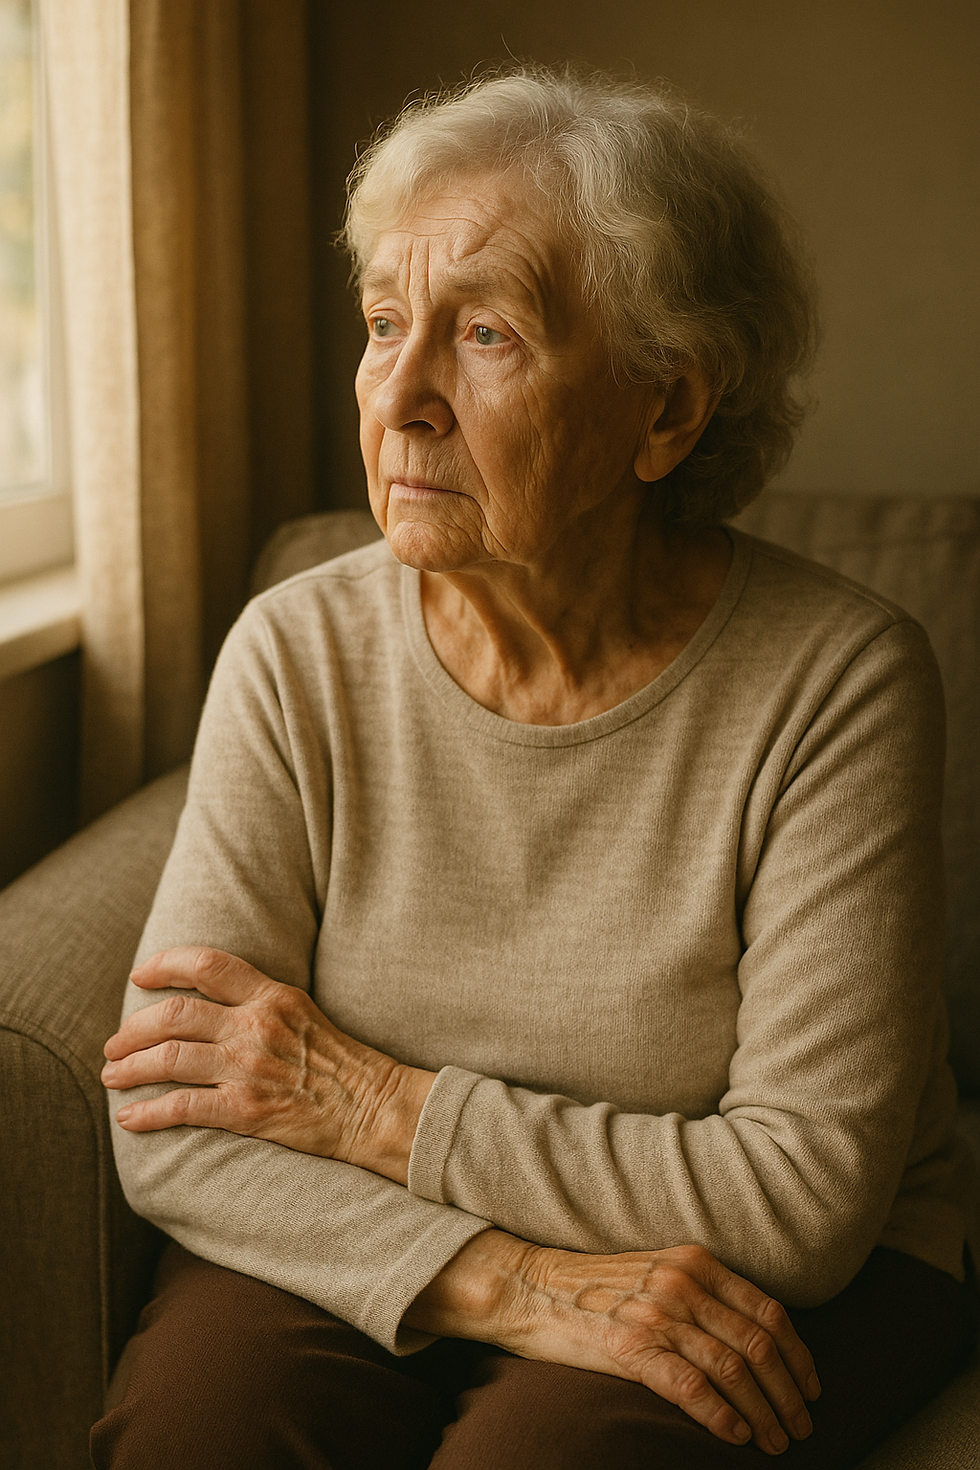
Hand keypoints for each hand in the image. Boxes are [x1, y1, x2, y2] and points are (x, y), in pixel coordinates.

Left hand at [101, 947, 435, 1182]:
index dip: (165, 964)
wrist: (373, 1107)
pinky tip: (130, 1118)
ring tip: (112, 1076)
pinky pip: (182, 1107)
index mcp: (271, 996)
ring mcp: (249, 1068)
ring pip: (169, 1059)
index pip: (207, 965)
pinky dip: (148, 1112)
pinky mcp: (246, 1110)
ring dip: (130, 1068)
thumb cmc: (339, 1062)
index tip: (139, 975)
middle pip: (174, 1014)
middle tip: (114, 1044)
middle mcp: (256, 1026)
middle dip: (132, 1029)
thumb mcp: (302, 1011)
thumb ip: (257, 1000)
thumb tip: (207, 999)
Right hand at [405, 1231, 818, 1455]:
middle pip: (759, 1344)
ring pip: (733, 1370)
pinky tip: (735, 1436)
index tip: (812, 1389)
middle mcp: (683, 1282)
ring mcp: (657, 1313)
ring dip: (763, 1413)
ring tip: (774, 1441)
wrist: (533, 1286)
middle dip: (788, 1394)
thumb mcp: (659, 1272)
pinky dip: (723, 1416)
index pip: (769, 1311)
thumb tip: (754, 1338)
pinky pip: (693, 1387)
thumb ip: (703, 1293)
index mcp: (696, 1261)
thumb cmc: (598, 1287)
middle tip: (801, 1427)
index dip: (799, 1357)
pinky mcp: (631, 1346)